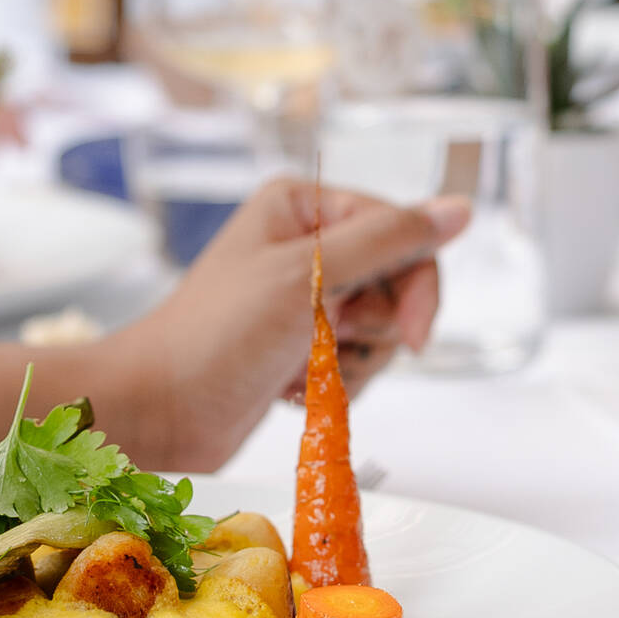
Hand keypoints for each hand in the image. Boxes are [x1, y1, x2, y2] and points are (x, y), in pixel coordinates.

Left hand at [106, 180, 468, 469]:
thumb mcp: (307, 275)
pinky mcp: (302, 347)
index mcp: (305, 207)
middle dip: (376, 326)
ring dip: (353, 359)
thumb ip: (389, 240)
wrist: (159, 410)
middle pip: (399, 282)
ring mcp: (305, 300)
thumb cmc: (215, 335)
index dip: (416, 284)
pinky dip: (337, 381)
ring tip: (302, 368)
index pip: (402, 232)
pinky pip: (358, 361)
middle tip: (335, 343)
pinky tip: (294, 388)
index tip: (411, 331)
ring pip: (383, 329)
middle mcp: (307, 246)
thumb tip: (459, 209)